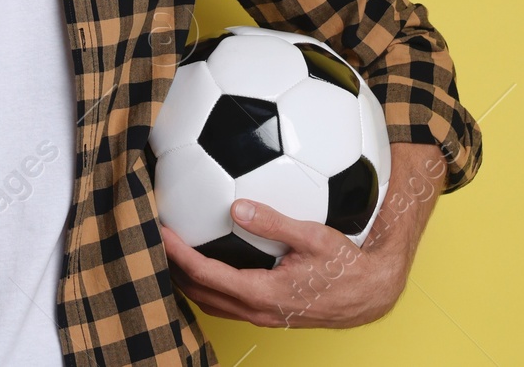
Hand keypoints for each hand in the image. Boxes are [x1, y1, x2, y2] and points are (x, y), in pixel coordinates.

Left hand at [161, 198, 405, 328]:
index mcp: (264, 293)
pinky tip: (204, 269)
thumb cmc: (346, 265)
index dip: (178, 255)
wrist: (371, 294)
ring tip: (170, 257)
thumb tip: (237, 206)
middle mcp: (258, 311)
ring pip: (212, 304)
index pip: (207, 275)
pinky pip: (228, 305)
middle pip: (200, 294)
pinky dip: (207, 288)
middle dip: (173, 271)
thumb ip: (273, 222)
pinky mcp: (269, 315)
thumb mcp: (313, 236)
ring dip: (188, 283)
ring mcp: (263, 317)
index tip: (159, 234)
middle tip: (153, 243)